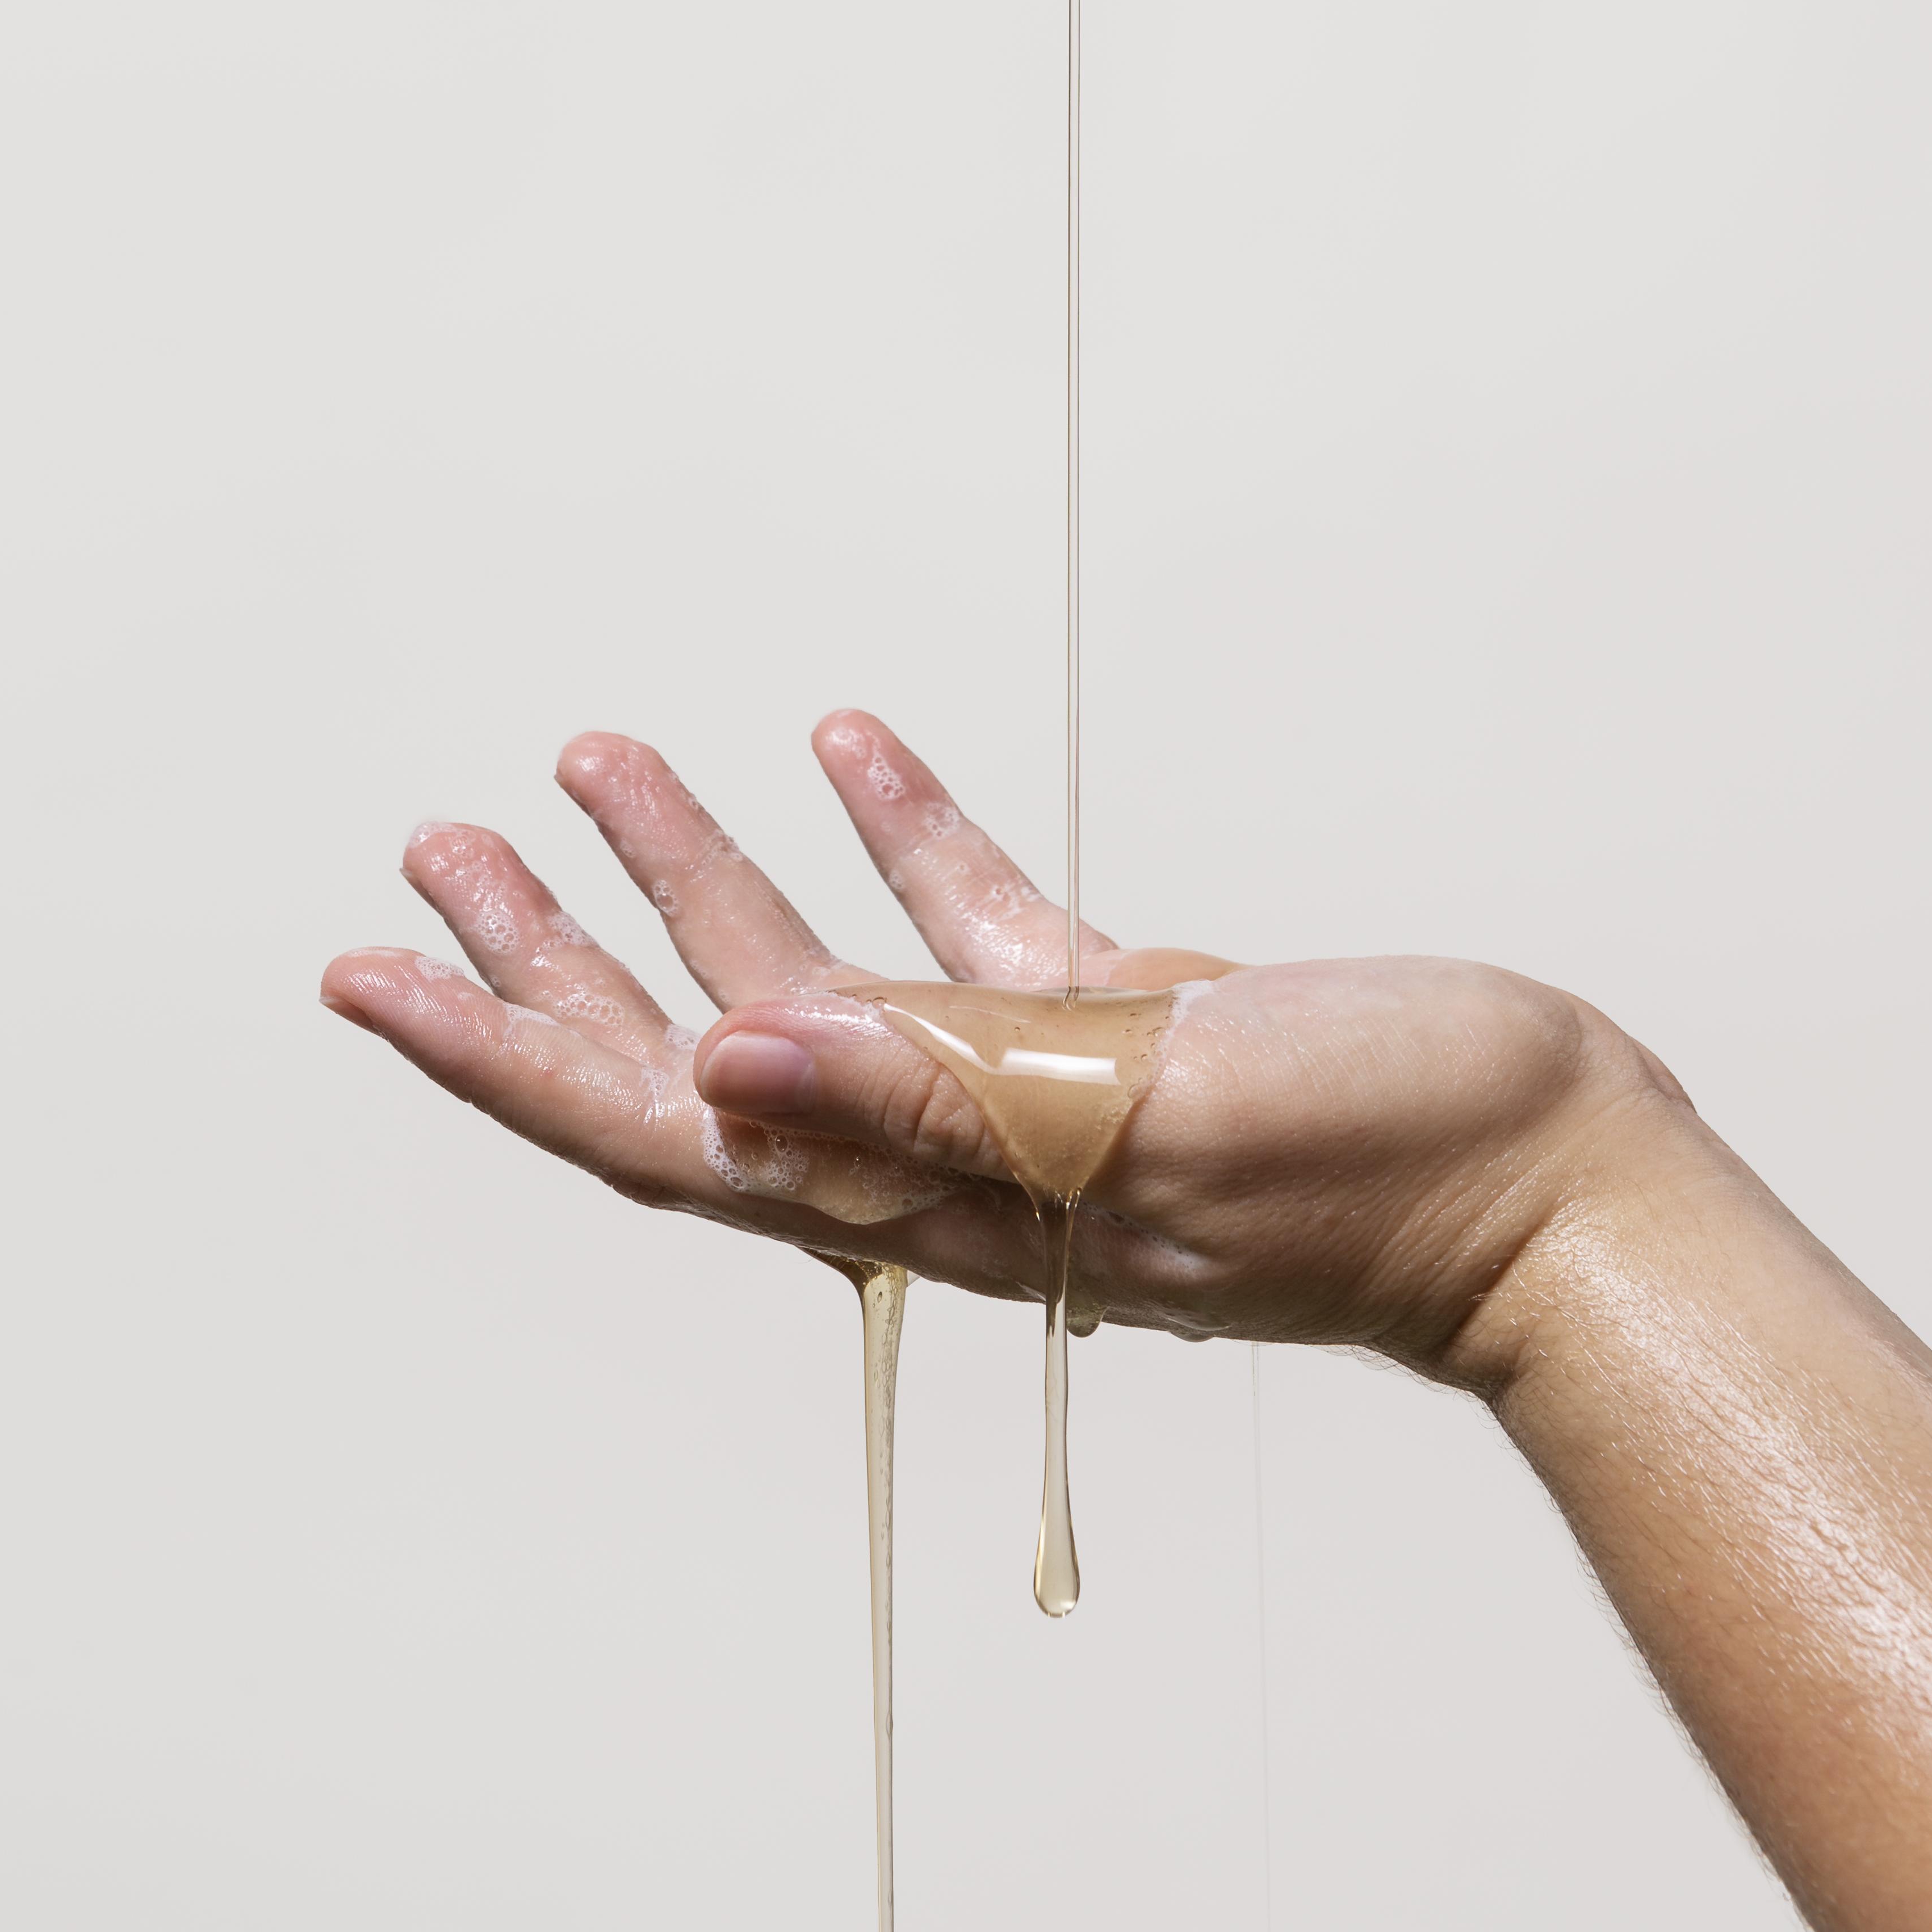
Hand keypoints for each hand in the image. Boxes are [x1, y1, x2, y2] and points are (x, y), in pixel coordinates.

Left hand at [322, 711, 1683, 1378]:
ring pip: (814, 967)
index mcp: (930, 1192)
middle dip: (553, 951)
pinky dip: (898, 827)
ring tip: (599, 758)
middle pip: (693, 1046)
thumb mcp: (1154, 1118)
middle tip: (435, 849)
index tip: (374, 973)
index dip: (502, 1052)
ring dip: (701, 862)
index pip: (658, 1127)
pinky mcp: (1117, 1026)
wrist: (1557, 1191)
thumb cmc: (1384, 1172)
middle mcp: (946, 1152)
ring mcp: (1029, 1089)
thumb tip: (724, 1067)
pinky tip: (847, 740)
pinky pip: (966, 916)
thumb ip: (937, 1093)